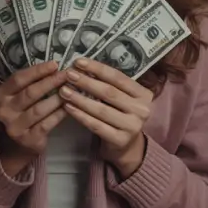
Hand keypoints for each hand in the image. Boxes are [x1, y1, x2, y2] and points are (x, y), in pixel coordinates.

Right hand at [0, 60, 67, 176]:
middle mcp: (4, 110)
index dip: (37, 71)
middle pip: (30, 93)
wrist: (20, 142)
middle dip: (50, 82)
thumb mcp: (21, 94)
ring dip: (56, 99)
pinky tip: (68, 107)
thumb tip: (56, 67)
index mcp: (1, 94)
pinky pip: (45, 124)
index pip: (18, 79)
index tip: (55, 64)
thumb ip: (33, 82)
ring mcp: (14, 126)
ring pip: (38, 109)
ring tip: (70, 91)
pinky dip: (58, 115)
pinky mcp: (27, 139)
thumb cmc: (24, 110)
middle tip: (66, 75)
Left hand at [59, 58, 152, 177]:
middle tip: (68, 74)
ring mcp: (132, 126)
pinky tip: (68, 107)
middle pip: (109, 92)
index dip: (97, 68)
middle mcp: (142, 110)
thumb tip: (82, 67)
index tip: (79, 62)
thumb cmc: (120, 114)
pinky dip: (81, 116)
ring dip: (80, 99)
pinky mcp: (120, 140)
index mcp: (143, 94)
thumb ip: (108, 84)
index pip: (118, 77)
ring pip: (101, 109)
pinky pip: (96, 126)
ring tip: (64, 90)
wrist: (127, 146)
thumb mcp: (121, 98)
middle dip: (86, 82)